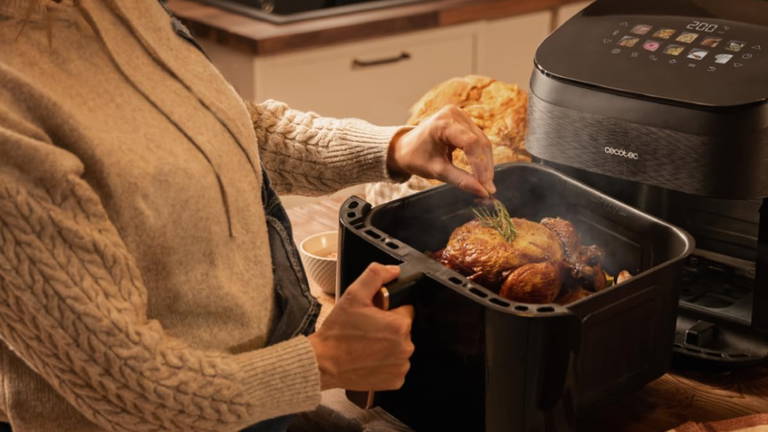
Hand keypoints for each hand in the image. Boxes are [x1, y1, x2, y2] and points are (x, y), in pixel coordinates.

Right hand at [308, 263, 414, 390]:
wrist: (323, 362)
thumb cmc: (337, 332)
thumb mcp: (354, 295)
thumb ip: (375, 275)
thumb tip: (393, 271)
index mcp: (400, 325)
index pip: (405, 310)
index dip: (389, 310)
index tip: (374, 316)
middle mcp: (405, 347)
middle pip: (403, 330)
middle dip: (388, 328)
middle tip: (367, 330)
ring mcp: (401, 366)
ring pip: (400, 348)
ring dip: (388, 345)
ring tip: (366, 345)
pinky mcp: (395, 381)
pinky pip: (396, 366)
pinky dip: (386, 363)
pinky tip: (369, 358)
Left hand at [387, 105, 495, 196]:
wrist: (405, 147)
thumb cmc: (416, 158)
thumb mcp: (436, 170)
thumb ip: (460, 179)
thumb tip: (482, 191)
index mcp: (442, 123)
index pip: (470, 143)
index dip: (480, 165)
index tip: (485, 186)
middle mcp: (453, 114)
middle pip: (479, 142)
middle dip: (485, 167)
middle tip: (488, 189)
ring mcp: (460, 116)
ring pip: (482, 141)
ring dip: (486, 163)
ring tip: (486, 183)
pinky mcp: (464, 121)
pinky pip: (478, 140)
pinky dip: (481, 157)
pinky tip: (482, 173)